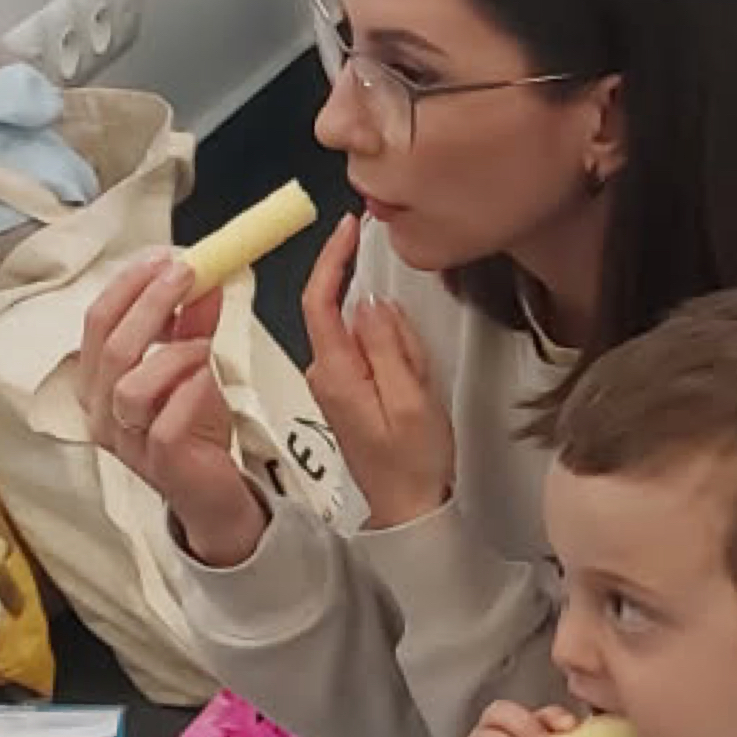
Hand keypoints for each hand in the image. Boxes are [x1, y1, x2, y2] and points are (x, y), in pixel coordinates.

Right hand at [77, 253, 263, 565]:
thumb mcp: (192, 367)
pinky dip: (187, 394)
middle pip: (112, 346)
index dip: (129, 286)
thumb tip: (205, 278)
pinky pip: (163, 423)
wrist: (212, 490)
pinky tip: (205, 380)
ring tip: (202, 344)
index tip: (163, 259)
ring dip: (171, 354)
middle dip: (150, 303)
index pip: (97, 321)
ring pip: (130, 386)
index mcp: (98, 381)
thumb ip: (192, 324)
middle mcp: (101, 410)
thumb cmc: (192, 431)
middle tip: (186, 275)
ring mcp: (126, 440)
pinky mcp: (158, 463)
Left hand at [302, 213, 455, 527]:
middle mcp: (325, 374)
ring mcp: (335, 384)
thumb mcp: (410, 400)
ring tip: (417, 384)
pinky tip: (412, 386)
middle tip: (416, 362)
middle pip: (345, 315)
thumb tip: (371, 303)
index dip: (332, 259)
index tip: (348, 228)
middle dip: (385, 320)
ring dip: (393, 344)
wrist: (408, 509)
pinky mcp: (348, 392)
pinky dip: (393, 357)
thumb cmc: (412, 463)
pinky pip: (368, 355)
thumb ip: (388, 346)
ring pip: (361, 335)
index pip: (318, 300)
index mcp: (336, 372)